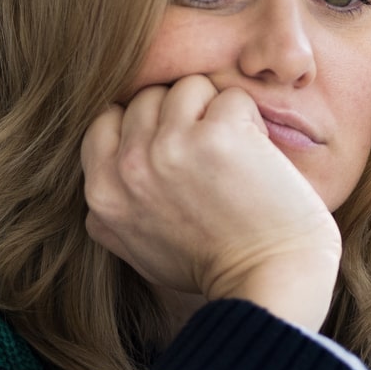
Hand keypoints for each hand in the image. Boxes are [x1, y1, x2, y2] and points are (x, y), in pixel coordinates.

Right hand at [82, 76, 340, 330]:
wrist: (268, 283)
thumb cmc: (213, 268)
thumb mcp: (137, 248)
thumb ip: (113, 209)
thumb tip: (104, 176)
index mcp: (102, 193)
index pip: (107, 120)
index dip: (146, 125)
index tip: (178, 149)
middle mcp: (128, 167)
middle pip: (148, 96)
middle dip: (183, 115)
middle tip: (212, 156)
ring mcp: (170, 147)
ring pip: (188, 86)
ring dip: (216, 110)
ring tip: (236, 154)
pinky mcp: (217, 135)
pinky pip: (231, 97)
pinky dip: (250, 121)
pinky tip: (257, 159)